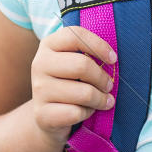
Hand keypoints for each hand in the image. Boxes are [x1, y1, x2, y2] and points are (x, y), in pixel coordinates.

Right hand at [28, 24, 116, 144]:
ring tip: (102, 101)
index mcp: (49, 44)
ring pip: (84, 93)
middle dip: (102, 78)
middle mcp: (40, 64)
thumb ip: (89, 53)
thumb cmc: (70, 82)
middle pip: (82, 65)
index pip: (76, 35)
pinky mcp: (42, 114)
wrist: (48, 115)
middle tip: (108, 86)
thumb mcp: (75, 62)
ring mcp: (39, 89)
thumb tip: (111, 58)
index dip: (99, 46)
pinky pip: (76, 113)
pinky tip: (85, 111)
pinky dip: (87, 113)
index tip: (113, 59)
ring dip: (100, 99)